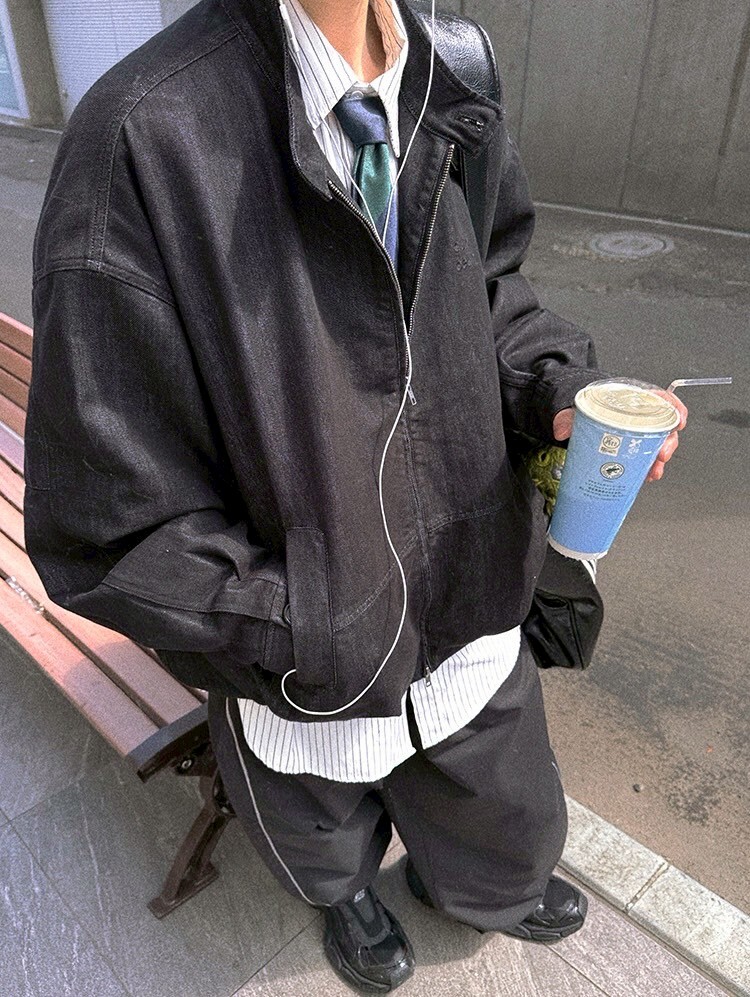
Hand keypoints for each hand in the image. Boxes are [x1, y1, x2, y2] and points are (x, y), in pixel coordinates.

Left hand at [552, 391, 688, 481]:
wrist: (581, 416)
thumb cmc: (588, 408)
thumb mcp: (578, 409)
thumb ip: (567, 417)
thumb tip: (560, 430)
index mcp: (633, 399)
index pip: (662, 398)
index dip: (675, 408)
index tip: (679, 421)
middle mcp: (641, 415)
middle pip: (665, 425)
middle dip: (668, 442)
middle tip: (661, 455)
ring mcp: (640, 432)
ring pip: (659, 443)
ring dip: (659, 459)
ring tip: (653, 471)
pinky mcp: (635, 447)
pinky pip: (648, 456)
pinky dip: (649, 467)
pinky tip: (646, 475)